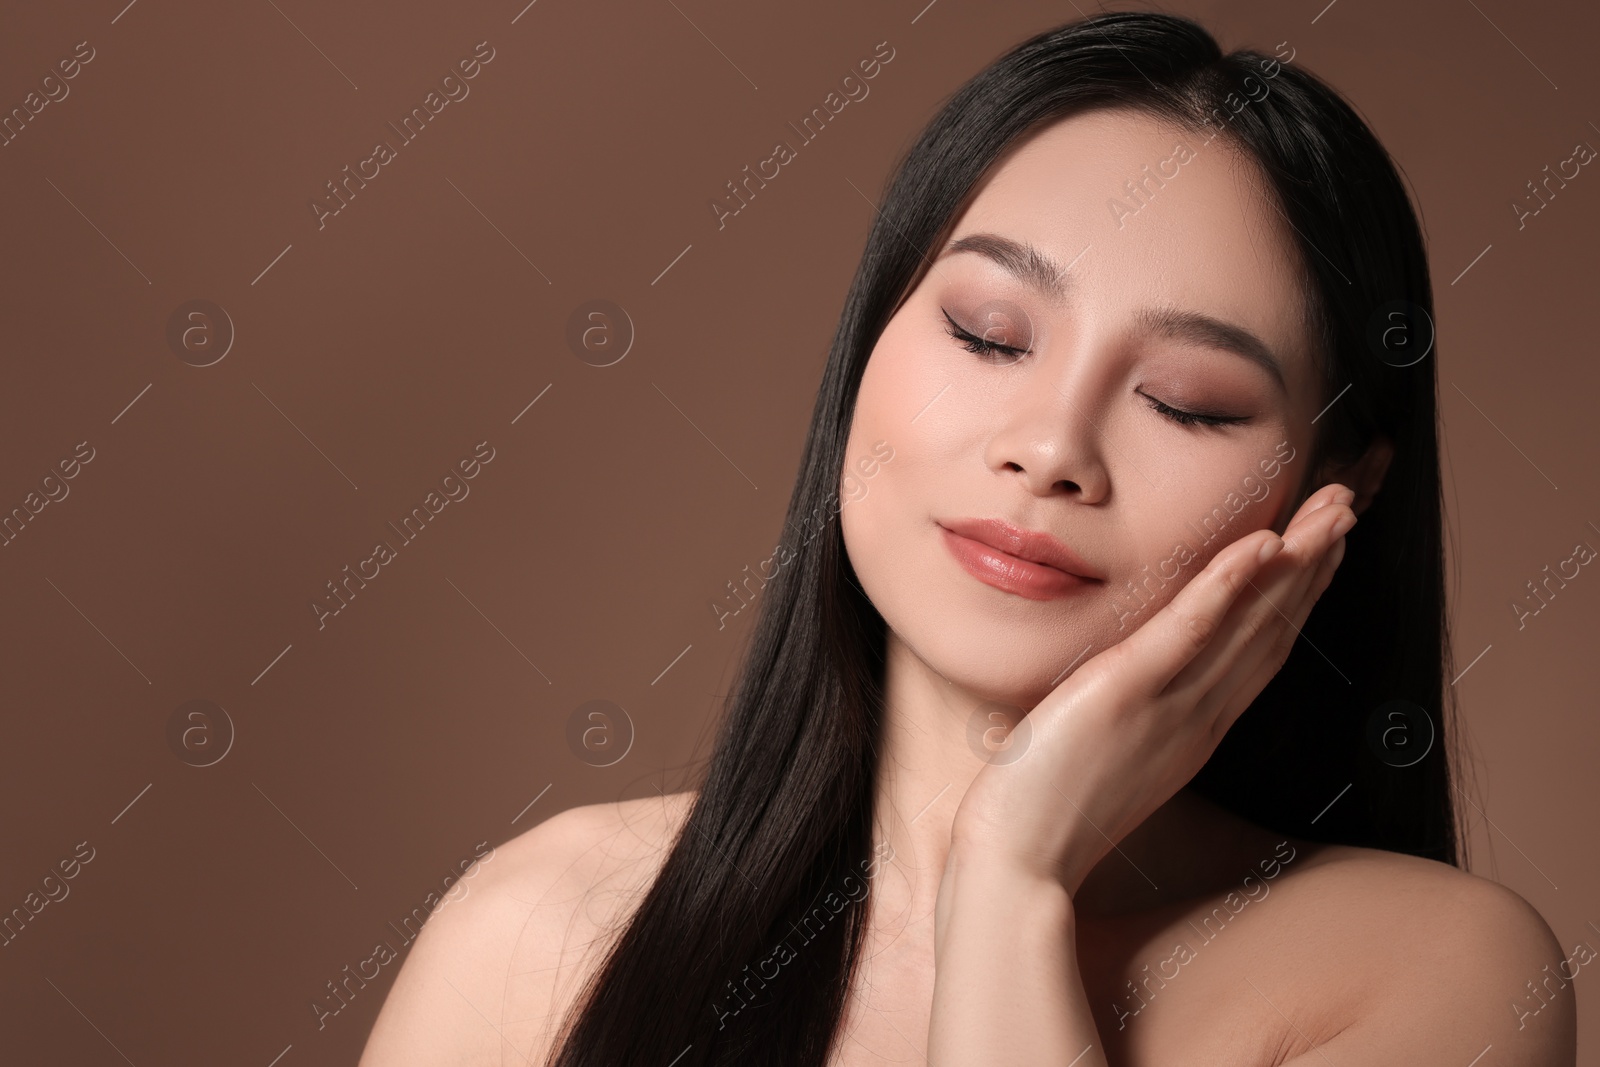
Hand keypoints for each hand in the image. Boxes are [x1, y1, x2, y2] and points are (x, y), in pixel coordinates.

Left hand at [944, 482, 1356, 896]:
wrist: (1018, 859)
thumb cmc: (1046, 810)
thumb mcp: (1107, 750)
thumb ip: (1131, 713)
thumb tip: (1126, 678)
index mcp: (1195, 726)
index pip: (1261, 647)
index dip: (1299, 592)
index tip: (1325, 546)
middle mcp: (1199, 714)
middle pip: (1274, 626)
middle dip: (1315, 563)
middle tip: (1347, 504)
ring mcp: (1171, 703)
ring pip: (1252, 621)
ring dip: (1298, 559)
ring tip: (1333, 506)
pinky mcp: (1128, 691)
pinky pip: (1189, 630)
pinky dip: (1228, 585)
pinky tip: (1264, 543)